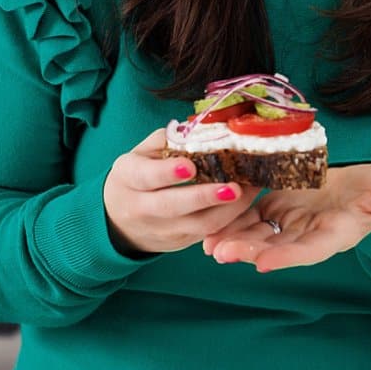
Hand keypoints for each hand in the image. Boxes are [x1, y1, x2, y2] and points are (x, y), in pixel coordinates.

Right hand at [103, 128, 261, 256]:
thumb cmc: (137, 178)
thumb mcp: (141, 154)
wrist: (119, 221)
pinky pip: (209, 233)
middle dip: (205, 197)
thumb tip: (200, 127)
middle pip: (174, 206)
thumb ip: (166, 140)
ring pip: (198, 225)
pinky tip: (248, 200)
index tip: (190, 166)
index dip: (168, 172)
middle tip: (234, 187)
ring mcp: (163, 229)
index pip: (147, 176)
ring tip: (251, 190)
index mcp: (128, 178)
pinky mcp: (181, 242)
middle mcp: (142, 208)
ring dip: (229, 210)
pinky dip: (231, 218)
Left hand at [202, 163, 370, 272]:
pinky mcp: (277, 206)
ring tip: (206, 244)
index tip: (263, 265)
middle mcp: (308, 234)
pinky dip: (231, 220)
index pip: (310, 250)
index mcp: (335, 234)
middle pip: (275, 246)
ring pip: (257, 234)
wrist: (366, 187)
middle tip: (219, 253)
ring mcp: (291, 222)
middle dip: (246, 250)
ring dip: (232, 239)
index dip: (286, 257)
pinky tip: (208, 222)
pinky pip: (251, 216)